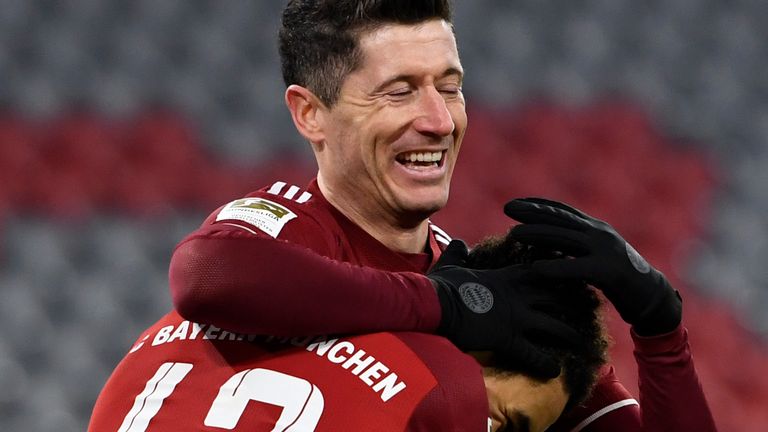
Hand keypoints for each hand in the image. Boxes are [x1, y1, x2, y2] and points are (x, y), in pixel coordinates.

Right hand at [428, 240, 579, 377]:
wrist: (433, 304)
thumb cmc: (440, 286)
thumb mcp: (451, 265)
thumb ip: (458, 253)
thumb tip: (459, 242)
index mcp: (505, 278)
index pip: (540, 271)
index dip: (557, 271)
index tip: (573, 272)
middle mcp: (517, 296)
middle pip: (556, 296)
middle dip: (574, 302)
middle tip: (590, 307)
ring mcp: (515, 318)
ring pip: (554, 325)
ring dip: (569, 335)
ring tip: (582, 343)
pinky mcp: (508, 339)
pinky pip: (533, 354)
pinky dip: (545, 364)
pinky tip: (555, 371)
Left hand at [504, 197, 681, 335]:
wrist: (653, 298)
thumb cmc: (619, 279)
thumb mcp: (595, 255)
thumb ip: (575, 246)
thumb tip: (546, 241)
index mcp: (596, 228)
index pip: (563, 210)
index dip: (539, 204)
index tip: (515, 203)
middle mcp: (600, 233)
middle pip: (560, 219)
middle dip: (532, 213)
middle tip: (507, 207)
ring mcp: (606, 250)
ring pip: (565, 238)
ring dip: (537, 235)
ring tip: (513, 234)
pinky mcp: (610, 272)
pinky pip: (577, 268)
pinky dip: (556, 268)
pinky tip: (536, 269)